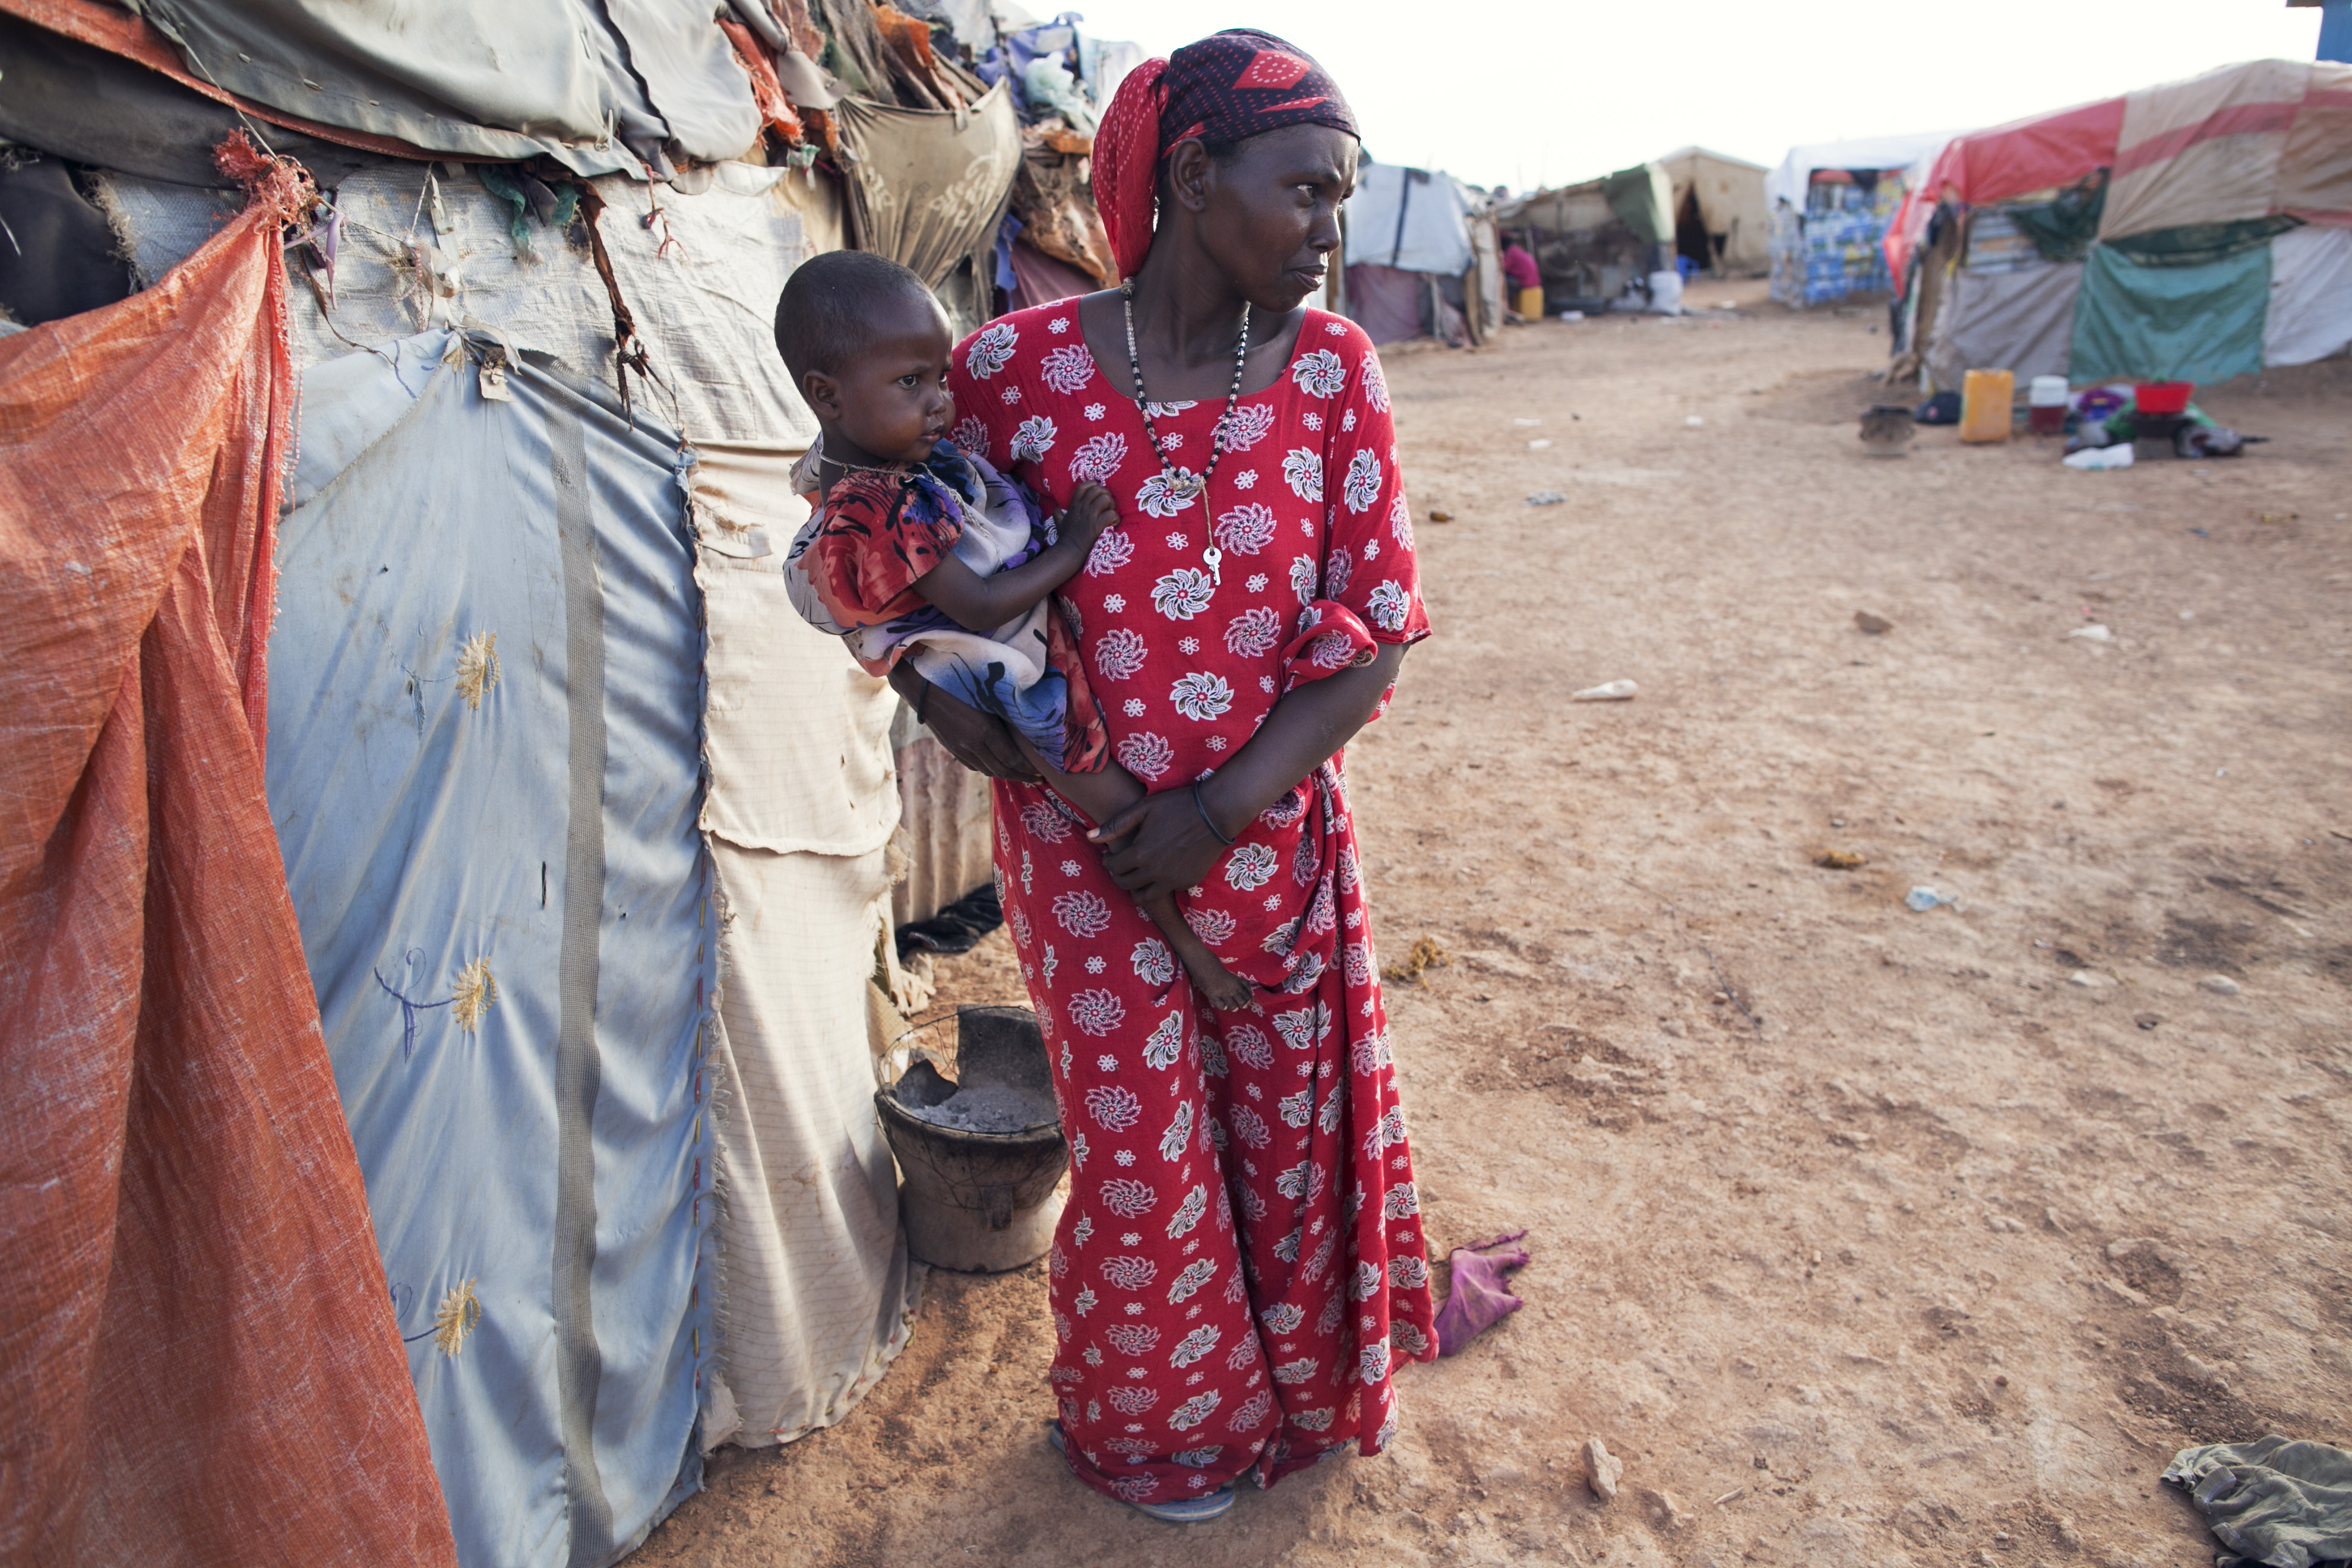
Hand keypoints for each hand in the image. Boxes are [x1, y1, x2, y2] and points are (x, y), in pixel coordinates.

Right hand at [898, 671, 1038, 780]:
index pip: (1011, 758)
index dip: (1028, 768)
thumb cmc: (961, 684)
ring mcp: (959, 749)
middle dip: (1022, 777)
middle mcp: (972, 744)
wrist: (924, 689)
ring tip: (1021, 775)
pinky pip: (974, 765)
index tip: (1041, 772)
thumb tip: (1026, 728)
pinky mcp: (951, 749)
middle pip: (1001, 770)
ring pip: (987, 770)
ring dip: (1006, 775)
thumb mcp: (987, 698)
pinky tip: (997, 766)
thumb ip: (1004, 715)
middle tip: (1038, 780)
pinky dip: (988, 768)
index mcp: (984, 730)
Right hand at [1055, 482, 1118, 550]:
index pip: (1083, 487)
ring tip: (1111, 513)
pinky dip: (1116, 518)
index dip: (1093, 484)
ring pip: (1106, 499)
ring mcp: (1090, 516)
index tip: (1098, 490)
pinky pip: (1111, 514)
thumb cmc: (1066, 538)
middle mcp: (1082, 508)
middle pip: (1097, 490)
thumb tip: (1057, 507)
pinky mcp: (1097, 525)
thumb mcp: (1058, 523)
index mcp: (1074, 506)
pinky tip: (1114, 524)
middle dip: (1106, 494)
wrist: (1069, 551)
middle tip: (1108, 505)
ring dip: (1112, 505)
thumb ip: (1057, 513)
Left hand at [1091, 787, 1228, 903]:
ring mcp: (1171, 880)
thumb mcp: (1143, 808)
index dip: (1109, 861)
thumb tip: (1090, 838)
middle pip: (1125, 884)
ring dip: (1136, 888)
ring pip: (1144, 897)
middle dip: (1119, 875)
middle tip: (1122, 865)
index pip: (1113, 867)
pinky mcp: (1187, 882)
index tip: (1111, 856)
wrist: (1215, 813)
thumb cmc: (1177, 805)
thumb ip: (1116, 825)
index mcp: (1139, 853)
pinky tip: (1161, 870)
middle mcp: (1153, 872)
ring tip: (1138, 874)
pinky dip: (1159, 885)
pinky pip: (1166, 891)